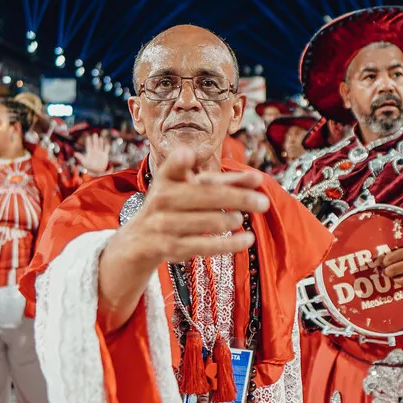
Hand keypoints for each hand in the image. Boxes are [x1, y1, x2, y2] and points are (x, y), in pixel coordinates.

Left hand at [75, 134, 110, 174]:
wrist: (97, 170)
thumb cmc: (90, 166)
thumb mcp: (84, 162)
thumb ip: (80, 157)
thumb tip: (74, 153)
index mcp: (90, 152)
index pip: (89, 146)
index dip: (88, 141)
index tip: (88, 137)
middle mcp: (95, 151)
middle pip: (95, 144)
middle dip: (95, 139)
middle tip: (94, 134)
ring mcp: (100, 153)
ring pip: (100, 146)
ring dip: (100, 142)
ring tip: (100, 138)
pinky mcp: (105, 155)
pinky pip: (106, 150)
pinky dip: (107, 147)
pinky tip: (107, 144)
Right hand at [97, 147, 269, 330]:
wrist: (139, 241)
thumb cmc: (173, 208)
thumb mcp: (189, 190)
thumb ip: (223, 183)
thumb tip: (255, 178)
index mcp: (166, 179)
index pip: (174, 168)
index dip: (181, 161)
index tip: (189, 154)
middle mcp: (162, 199)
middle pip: (205, 195)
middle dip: (237, 197)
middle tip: (263, 202)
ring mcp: (164, 225)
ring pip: (205, 221)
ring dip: (229, 219)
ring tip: (244, 218)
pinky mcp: (169, 248)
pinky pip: (203, 246)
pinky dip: (228, 243)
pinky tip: (246, 239)